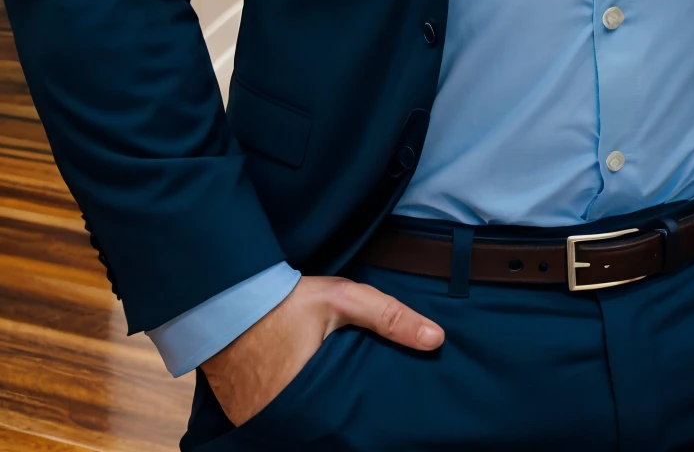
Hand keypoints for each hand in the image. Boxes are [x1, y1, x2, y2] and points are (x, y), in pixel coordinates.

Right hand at [201, 274, 443, 426]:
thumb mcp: (342, 300)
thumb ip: (388, 318)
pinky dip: (289, 415)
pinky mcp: (240, 414)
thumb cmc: (284, 300)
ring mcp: (254, 421)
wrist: (223, 296)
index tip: (379, 422)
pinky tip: (305, 400)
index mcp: (307, 401)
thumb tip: (436, 339)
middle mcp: (279, 420)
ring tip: (333, 405)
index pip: (344, 430)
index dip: (361, 426)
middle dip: (339, 422)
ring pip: (296, 429)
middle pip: (320, 431)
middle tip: (355, 408)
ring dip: (312, 418)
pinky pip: (273, 422)